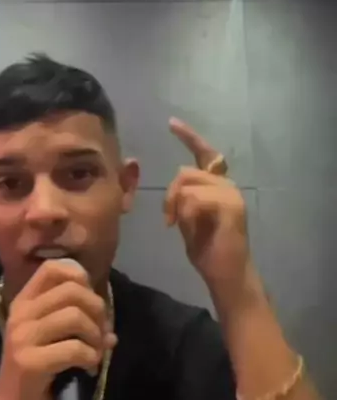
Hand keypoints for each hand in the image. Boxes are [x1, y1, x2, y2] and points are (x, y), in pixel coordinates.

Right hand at [0, 261, 116, 399]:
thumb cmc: (34, 375)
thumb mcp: (52, 343)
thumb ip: (78, 328)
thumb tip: (111, 333)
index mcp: (23, 303)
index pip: (52, 268)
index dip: (80, 278)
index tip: (89, 302)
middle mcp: (20, 315)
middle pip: (72, 290)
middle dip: (97, 310)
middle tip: (100, 334)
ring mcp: (22, 338)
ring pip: (75, 316)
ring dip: (96, 336)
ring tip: (94, 353)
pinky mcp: (30, 363)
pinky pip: (75, 348)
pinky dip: (91, 358)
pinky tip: (88, 368)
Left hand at [164, 118, 251, 291]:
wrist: (227, 276)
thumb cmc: (208, 251)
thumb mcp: (187, 220)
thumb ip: (182, 199)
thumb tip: (175, 188)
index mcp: (217, 186)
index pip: (204, 154)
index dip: (188, 136)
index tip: (172, 123)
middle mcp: (227, 184)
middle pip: (185, 172)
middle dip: (169, 195)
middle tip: (168, 220)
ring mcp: (231, 193)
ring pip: (188, 183)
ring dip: (175, 205)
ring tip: (178, 226)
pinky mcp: (231, 206)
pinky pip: (194, 198)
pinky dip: (184, 213)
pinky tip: (189, 228)